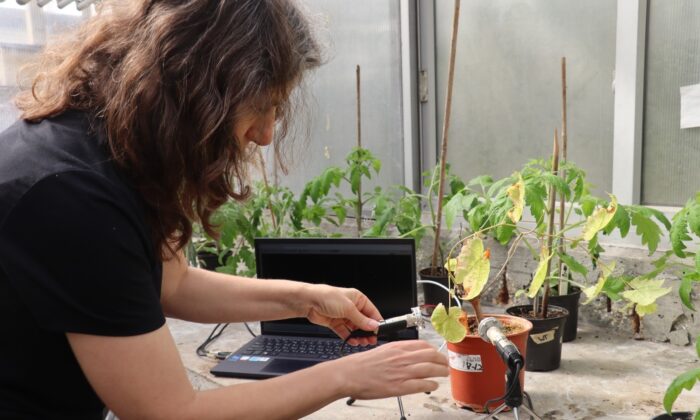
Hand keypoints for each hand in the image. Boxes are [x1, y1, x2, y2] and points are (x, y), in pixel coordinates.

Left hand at [304, 284, 381, 345]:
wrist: (309, 302)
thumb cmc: (327, 297)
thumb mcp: (348, 308)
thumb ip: (362, 319)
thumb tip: (374, 326)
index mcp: (358, 299)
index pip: (371, 312)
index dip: (376, 322)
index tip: (379, 332)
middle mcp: (352, 307)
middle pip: (363, 322)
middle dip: (367, 331)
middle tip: (371, 340)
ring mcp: (343, 315)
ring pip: (354, 328)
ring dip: (359, 336)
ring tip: (362, 342)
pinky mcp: (335, 322)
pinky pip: (345, 332)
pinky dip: (349, 337)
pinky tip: (352, 341)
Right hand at [332, 340, 448, 399]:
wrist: (349, 374)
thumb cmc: (361, 364)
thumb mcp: (382, 350)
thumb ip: (397, 352)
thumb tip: (409, 355)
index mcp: (397, 347)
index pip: (423, 345)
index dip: (434, 350)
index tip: (438, 354)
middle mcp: (402, 357)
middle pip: (431, 355)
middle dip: (442, 360)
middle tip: (445, 364)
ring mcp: (402, 372)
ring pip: (430, 369)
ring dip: (441, 372)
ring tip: (444, 374)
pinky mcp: (399, 387)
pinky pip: (422, 385)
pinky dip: (431, 385)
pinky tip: (433, 386)